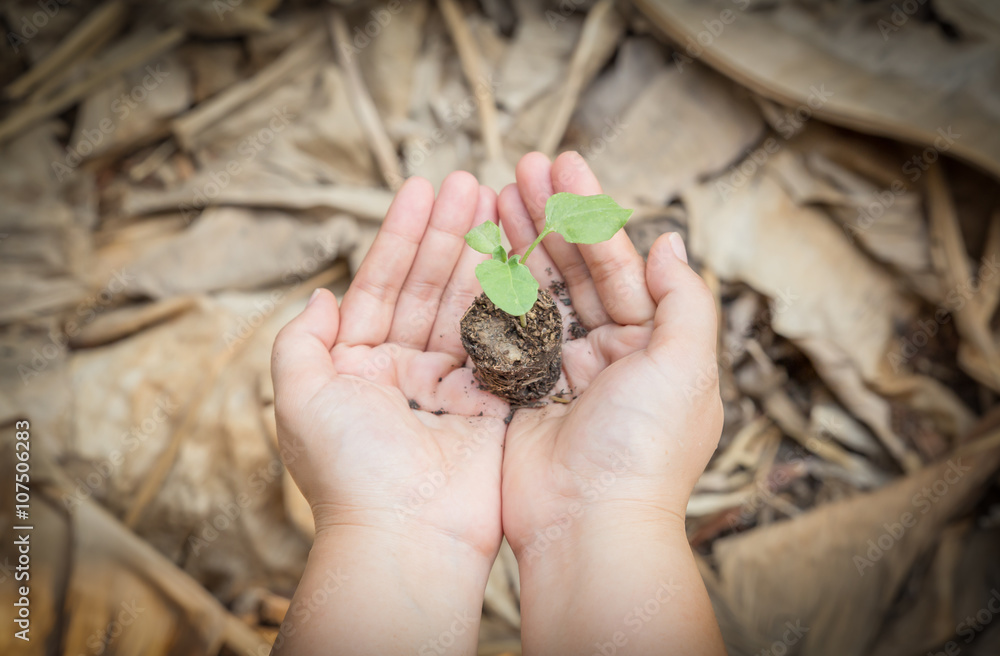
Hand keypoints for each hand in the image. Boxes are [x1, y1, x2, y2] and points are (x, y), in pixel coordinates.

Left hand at [270, 172, 507, 653]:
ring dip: (481, 255)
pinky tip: (522, 257)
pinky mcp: (491, 406)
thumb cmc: (346, 471)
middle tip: (470, 181)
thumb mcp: (299, 399)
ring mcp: (451, 386)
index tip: (421, 187)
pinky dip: (511, 301)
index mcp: (358, 365)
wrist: (406, 537)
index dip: (400, 235)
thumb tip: (318, 296)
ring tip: (498, 202)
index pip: (381, 284)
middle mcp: (405, 371)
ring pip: (467, 306)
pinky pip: (502, 343)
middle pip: (428, 287)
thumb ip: (299, 343)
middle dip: (447, 233)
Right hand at [498, 152, 725, 653]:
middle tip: (521, 167)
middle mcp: (610, 354)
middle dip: (551, 218)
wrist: (589, 525)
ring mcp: (563, 373)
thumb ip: (684, 299)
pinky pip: (509, 331)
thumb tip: (668, 240)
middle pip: (576, 271)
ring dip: (521, 245)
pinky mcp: (522, 393)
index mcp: (653, 345)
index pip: (619, 263)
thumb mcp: (686, 366)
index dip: (591, 213)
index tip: (563, 164)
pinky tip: (480, 253)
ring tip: (495, 195)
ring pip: (540, 294)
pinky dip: (495, 292)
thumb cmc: (645, 448)